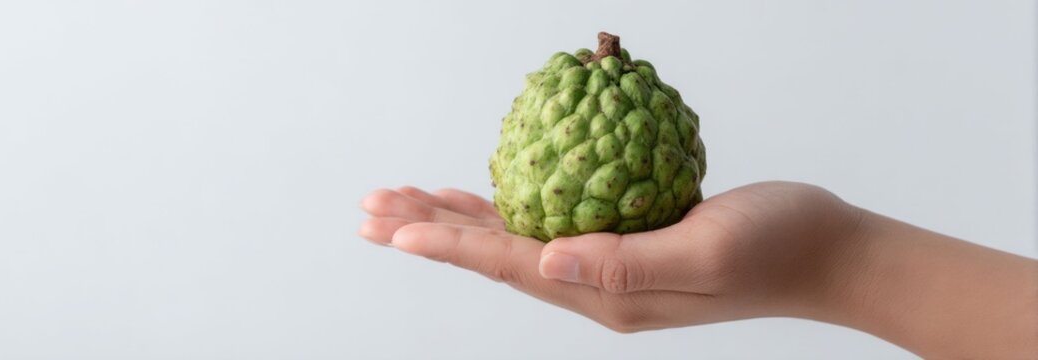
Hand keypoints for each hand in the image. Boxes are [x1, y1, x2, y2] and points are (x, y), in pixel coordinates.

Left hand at [358, 181, 864, 331]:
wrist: (826, 253)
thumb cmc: (779, 246)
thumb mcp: (708, 252)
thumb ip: (628, 262)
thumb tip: (548, 260)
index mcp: (609, 293)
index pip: (511, 266)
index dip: (447, 244)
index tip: (389, 229)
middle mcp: (598, 285)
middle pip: (495, 255)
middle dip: (430, 231)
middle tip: (370, 208)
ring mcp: (609, 267)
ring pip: (512, 240)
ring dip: (456, 221)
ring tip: (402, 203)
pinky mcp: (624, 243)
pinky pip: (548, 225)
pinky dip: (506, 210)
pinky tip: (481, 197)